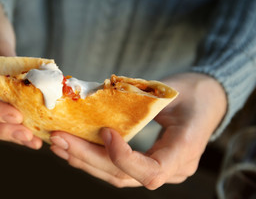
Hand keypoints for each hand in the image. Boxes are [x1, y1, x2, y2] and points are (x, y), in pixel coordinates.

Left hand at [50, 73, 226, 188]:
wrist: (208, 98)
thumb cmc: (194, 92)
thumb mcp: (173, 92)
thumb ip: (140, 101)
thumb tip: (95, 100)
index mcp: (184, 152)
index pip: (151, 171)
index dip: (124, 158)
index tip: (105, 132)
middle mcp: (171, 169)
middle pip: (123, 176)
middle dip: (88, 158)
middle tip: (61, 140)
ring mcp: (158, 168)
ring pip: (116, 176)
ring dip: (84, 160)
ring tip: (59, 144)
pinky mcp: (146, 161)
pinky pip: (117, 168)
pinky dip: (93, 159)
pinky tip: (73, 149)